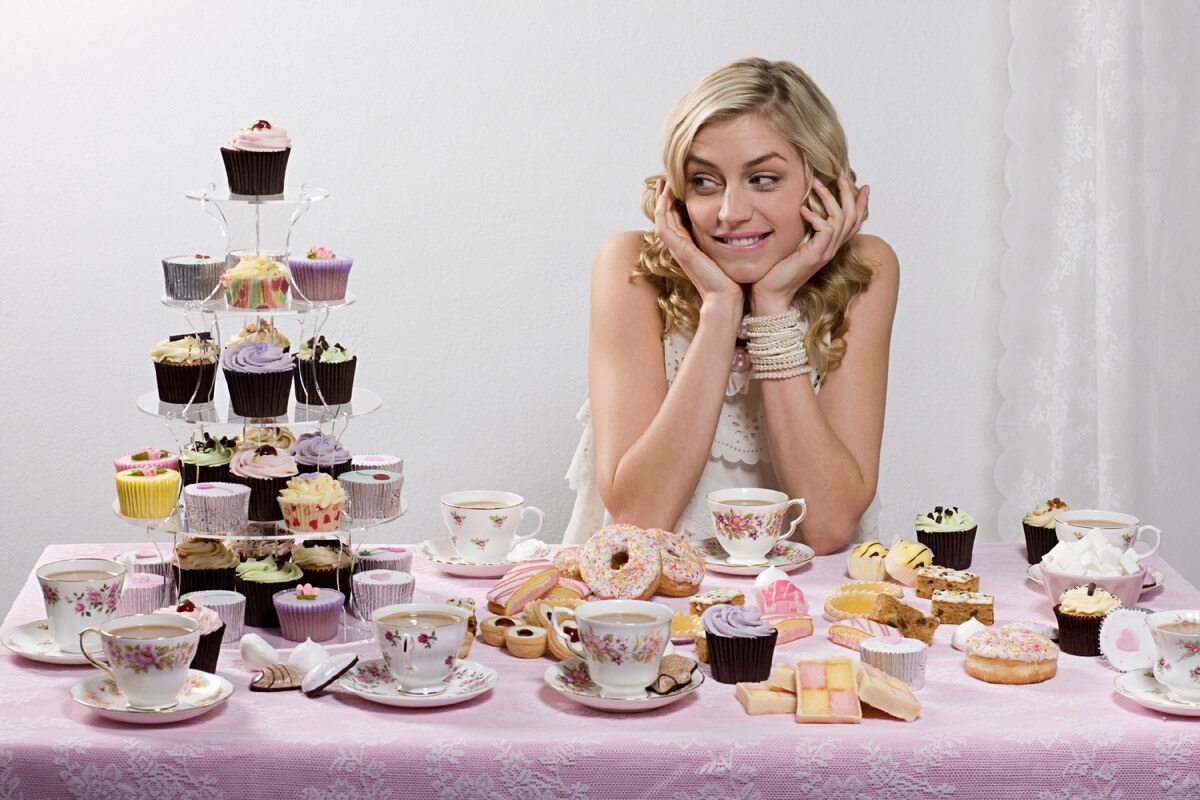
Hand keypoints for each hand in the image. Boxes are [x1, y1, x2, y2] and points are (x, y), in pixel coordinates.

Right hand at [653, 180, 740, 305]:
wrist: (726, 297)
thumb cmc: (730, 279)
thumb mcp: (726, 252)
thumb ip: (726, 240)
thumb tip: (740, 225)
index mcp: (689, 246)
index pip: (676, 219)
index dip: (674, 202)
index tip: (676, 185)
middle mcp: (681, 247)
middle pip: (666, 217)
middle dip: (665, 197)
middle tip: (664, 179)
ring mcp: (678, 249)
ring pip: (661, 220)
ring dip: (661, 200)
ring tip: (663, 183)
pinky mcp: (681, 251)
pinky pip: (664, 228)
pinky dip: (662, 212)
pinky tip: (666, 198)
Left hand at [751, 174, 868, 311]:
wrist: (771, 294)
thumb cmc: (776, 271)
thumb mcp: (793, 245)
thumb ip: (803, 231)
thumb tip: (801, 208)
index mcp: (829, 247)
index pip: (853, 223)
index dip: (861, 205)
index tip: (863, 187)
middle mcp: (831, 249)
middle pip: (853, 217)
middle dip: (849, 193)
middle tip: (841, 175)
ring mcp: (825, 252)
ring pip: (841, 218)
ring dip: (829, 198)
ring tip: (815, 184)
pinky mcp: (816, 254)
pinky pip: (826, 228)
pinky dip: (815, 216)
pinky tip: (802, 209)